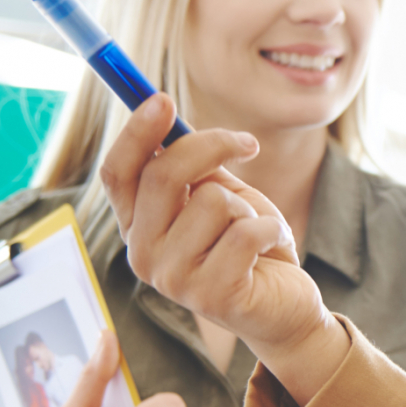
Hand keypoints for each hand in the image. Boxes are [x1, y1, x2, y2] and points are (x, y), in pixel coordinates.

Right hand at [99, 98, 342, 394]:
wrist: (286, 307)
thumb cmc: (252, 246)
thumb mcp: (222, 196)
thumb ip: (194, 167)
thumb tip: (165, 113)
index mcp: (138, 226)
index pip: (118, 173)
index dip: (136, 133)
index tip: (163, 99)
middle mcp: (143, 254)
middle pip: (162, 176)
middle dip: (211, 146)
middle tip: (249, 143)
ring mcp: (173, 280)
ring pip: (213, 202)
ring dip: (248, 207)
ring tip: (254, 233)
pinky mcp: (211, 296)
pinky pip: (246, 232)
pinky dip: (271, 229)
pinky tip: (271, 249)